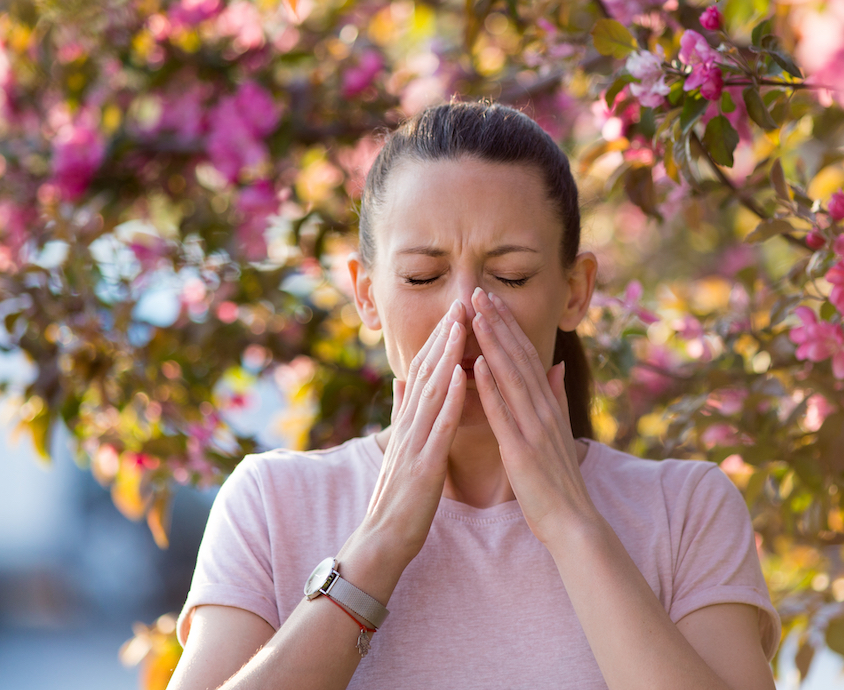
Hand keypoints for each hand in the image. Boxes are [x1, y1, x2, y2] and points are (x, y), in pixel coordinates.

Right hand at [358, 299, 467, 565]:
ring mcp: (414, 444)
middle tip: (460, 302)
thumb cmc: (398, 498)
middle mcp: (409, 426)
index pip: (424, 372)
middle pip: (427, 373)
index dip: (439, 340)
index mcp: (408, 423)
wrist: (382, 541)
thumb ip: (401, 413)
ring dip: (447, 355)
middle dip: (444, 336)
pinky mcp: (424, 465)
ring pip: (431, 391)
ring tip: (461, 324)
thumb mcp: (400, 448)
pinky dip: (450, 398)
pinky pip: (439, 426)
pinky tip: (461, 374)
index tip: (455, 311)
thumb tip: (400, 380)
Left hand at [470, 287, 597, 545]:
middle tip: (478, 292)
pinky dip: (490, 387)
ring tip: (476, 314)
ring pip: (511, 377)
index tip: (490, 299)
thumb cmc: (558, 481)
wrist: (572, 522)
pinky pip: (503, 413)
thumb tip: (554, 365)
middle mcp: (543, 409)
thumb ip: (556, 396)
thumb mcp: (559, 431)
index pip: (525, 356)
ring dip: (492, 343)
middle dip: (498, 323)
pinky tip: (476, 365)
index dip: (508, 326)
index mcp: (548, 405)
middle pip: (518, 357)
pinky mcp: (521, 450)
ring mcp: (534, 428)